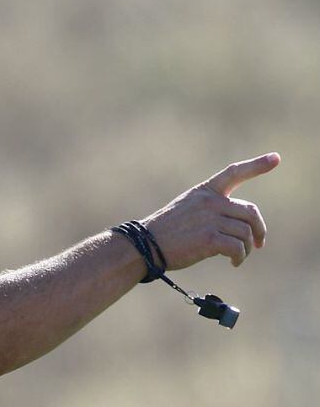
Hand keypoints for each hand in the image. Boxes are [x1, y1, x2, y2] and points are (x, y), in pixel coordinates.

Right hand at [142, 153, 280, 269]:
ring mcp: (209, 219)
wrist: (145, 245)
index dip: (257, 165)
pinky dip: (239, 258)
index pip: (234, 173)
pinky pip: (237, 248)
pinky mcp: (208, 239)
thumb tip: (241, 227)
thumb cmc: (166, 231)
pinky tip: (233, 263)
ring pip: (246, 233)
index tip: (276, 158)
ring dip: (247, 248)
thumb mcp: (187, 209)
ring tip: (237, 257)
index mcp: (204, 191)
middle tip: (259, 244)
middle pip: (251, 212)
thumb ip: (212, 209)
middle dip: (259, 230)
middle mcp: (209, 202)